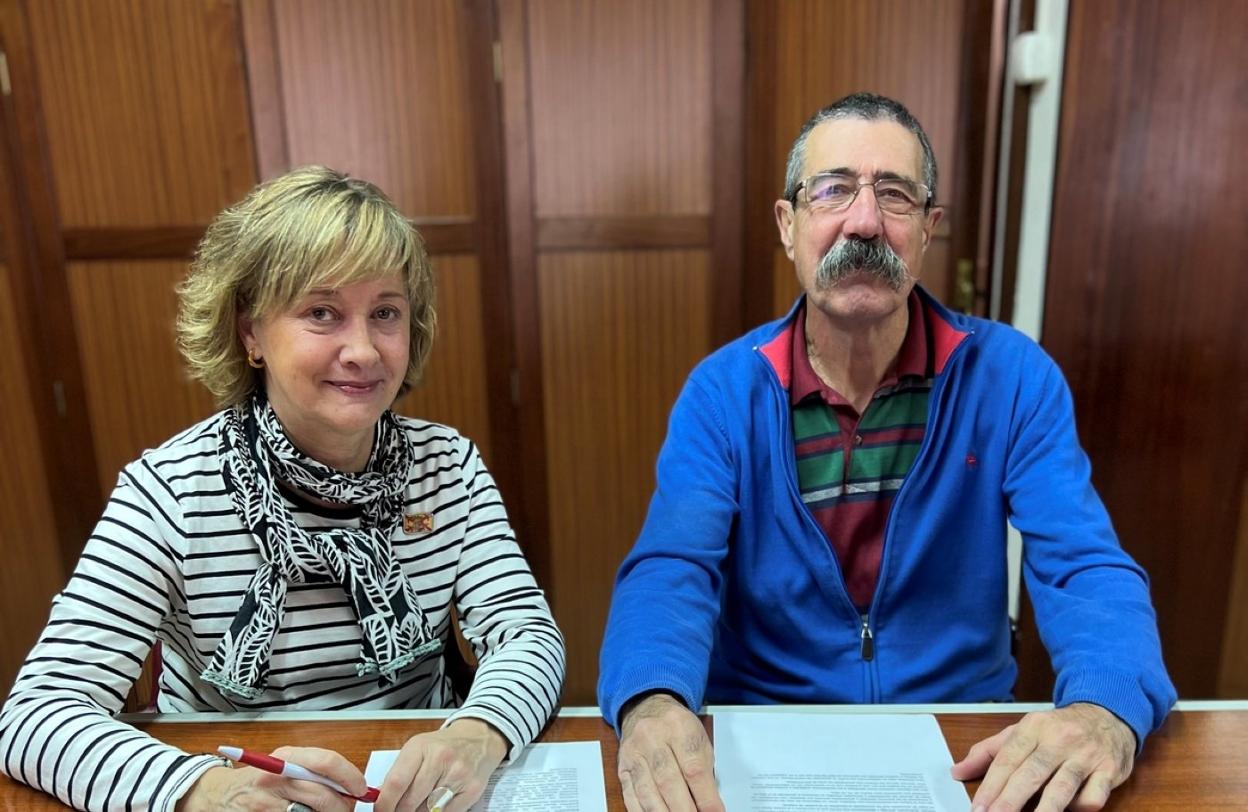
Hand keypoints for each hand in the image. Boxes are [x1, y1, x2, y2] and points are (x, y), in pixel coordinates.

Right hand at [177, 746, 362, 810]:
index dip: (350, 777)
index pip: (327, 762)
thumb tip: (352, 786)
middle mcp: (275, 779)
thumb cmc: (258, 781)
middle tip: (346, 808)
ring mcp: (266, 804)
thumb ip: (314, 771)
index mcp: (286, 757)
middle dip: (342, 807)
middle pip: (324, 796)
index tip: (361, 789)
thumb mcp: (285, 765)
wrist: (218, 796)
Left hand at [373, 718, 508, 811]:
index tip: (381, 811)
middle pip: (410, 801)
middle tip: (399, 809)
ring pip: (428, 810)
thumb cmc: (444, 745)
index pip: (396, 782)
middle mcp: (441, 758)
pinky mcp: (473, 789)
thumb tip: (380, 798)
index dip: (385, 804)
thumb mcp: (417, 749)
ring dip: (419, 811)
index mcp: (421, 747)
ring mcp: (459, 774)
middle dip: (400, 811)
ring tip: (421, 802)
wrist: (479, 738)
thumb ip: (399, 773)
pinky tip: (437, 803)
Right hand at [616, 692, 723, 811]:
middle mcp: (652, 737)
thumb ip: (705, 771)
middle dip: (684, 809)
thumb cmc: (676, 727)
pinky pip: (630, 796)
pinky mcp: (622, 767)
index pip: (693, 768)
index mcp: (679, 726)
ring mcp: (634, 752)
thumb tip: (710, 805)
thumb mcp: (699, 739)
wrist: (646, 708)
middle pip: (668, 781)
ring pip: (647, 791)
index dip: (705, 796)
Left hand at [950, 703, 1135, 811]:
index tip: (978, 807)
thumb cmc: (1057, 728)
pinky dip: (1080, 807)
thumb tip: (957, 772)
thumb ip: (988, 751)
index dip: (991, 786)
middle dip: (1010, 801)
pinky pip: (1093, 796)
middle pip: (1031, 774)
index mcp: (1033, 727)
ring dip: (1044, 810)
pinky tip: (1067, 811)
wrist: (1107, 714)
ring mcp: (1086, 755)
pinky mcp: (1109, 770)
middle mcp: (1059, 739)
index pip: (1007, 759)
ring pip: (1062, 787)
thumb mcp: (1021, 731)